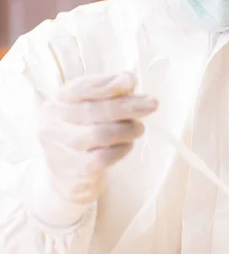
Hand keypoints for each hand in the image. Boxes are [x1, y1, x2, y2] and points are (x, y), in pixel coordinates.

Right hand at [38, 72, 156, 204]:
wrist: (68, 174)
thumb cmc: (84, 130)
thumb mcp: (91, 105)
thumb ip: (109, 91)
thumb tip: (129, 79)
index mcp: (57, 102)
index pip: (81, 88)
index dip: (107, 84)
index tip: (132, 81)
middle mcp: (52, 124)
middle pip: (92, 111)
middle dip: (126, 106)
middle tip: (151, 104)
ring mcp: (59, 150)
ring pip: (98, 134)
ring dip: (126, 129)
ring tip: (138, 127)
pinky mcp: (73, 171)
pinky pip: (102, 158)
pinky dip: (120, 149)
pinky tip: (128, 144)